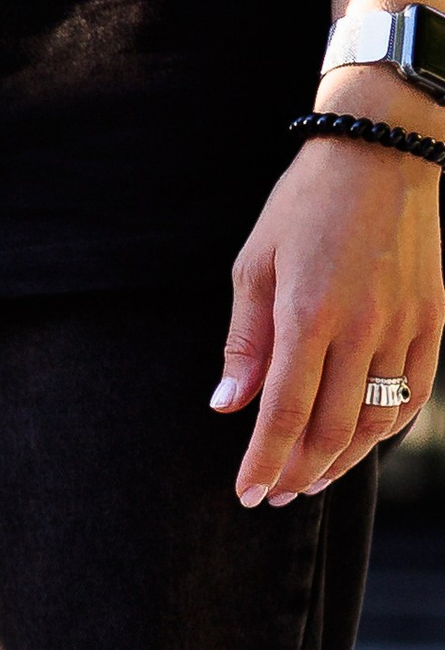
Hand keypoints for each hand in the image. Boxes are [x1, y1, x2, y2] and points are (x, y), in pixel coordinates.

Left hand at [216, 136, 444, 502]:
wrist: (381, 153)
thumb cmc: (303, 206)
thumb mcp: (254, 265)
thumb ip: (244, 341)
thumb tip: (227, 405)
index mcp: (307, 314)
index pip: (282, 413)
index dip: (263, 463)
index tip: (247, 494)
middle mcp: (361, 328)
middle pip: (331, 430)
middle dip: (298, 474)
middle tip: (275, 496)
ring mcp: (403, 326)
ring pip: (375, 422)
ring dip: (342, 462)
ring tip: (313, 478)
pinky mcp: (432, 321)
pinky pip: (412, 394)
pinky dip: (386, 429)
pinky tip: (361, 442)